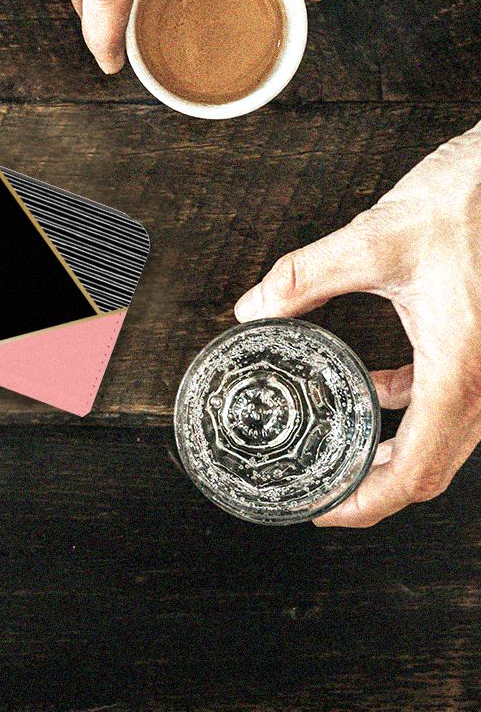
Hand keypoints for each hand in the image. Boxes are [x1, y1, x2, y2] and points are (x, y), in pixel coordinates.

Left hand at [235, 124, 480, 526]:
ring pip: (445, 435)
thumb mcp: (374, 239)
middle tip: (324, 489)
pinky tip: (375, 387)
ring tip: (342, 447)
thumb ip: (304, 277)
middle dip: (376, 486)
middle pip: (433, 467)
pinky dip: (410, 404)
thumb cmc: (470, 200)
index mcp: (464, 367)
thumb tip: (253, 308)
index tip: (325, 511)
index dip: (368, 502)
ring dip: (394, 448)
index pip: (417, 470)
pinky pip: (451, 397)